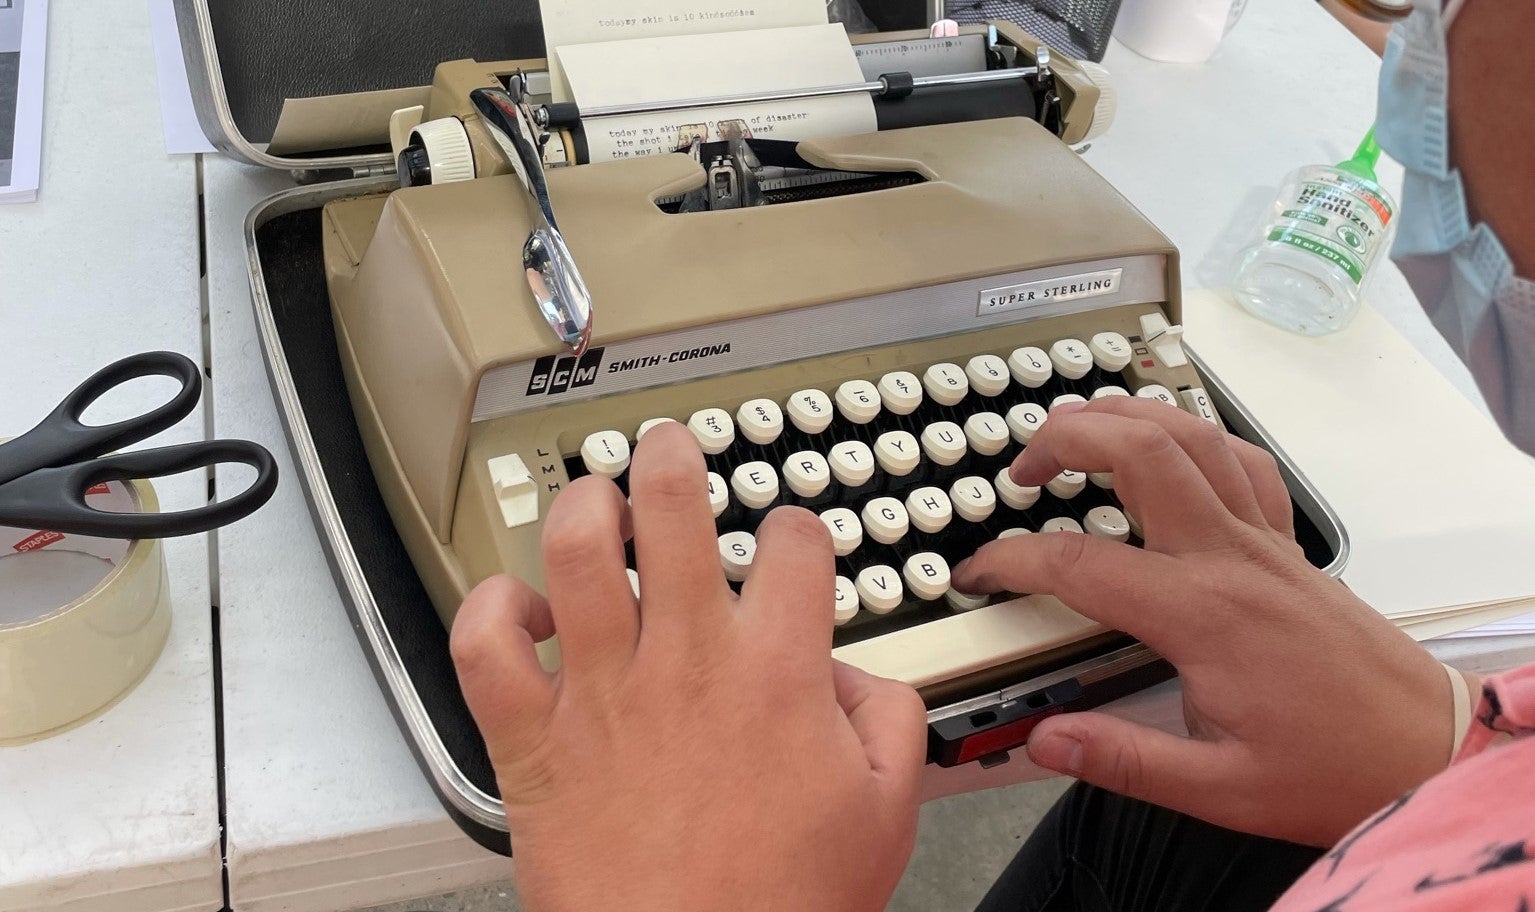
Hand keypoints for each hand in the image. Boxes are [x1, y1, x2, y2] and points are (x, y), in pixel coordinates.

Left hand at [450, 422, 926, 911]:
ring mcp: (601, 694)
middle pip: (670, 506)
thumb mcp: (888, 809)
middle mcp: (684, 661)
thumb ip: (891, 717)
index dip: (794, 528)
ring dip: (580, 507)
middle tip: (666, 449)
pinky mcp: (532, 743)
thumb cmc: (780, 908)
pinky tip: (517, 612)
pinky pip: (483, 647)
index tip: (786, 545)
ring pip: (571, 550)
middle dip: (669, 458)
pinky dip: (488, 612)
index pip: (792, 542)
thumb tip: (854, 674)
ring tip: (592, 502)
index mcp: (775, 670)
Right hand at [952, 397, 1452, 846]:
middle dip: (1068, 437)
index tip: (981, 573)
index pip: (1079, 563)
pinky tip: (1173, 451)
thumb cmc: (1336, 767)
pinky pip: (1244, 464)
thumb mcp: (1219, 788)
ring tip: (1080, 428)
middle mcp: (1233, 559)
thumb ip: (1121, 759)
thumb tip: (1046, 737)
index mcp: (1202, 614)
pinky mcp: (1289, 549)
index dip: (1012, 560)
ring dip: (1129, 416)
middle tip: (1025, 467)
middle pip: (1142, 451)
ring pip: (1195, 437)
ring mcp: (1265, 544)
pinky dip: (1197, 439)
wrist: (1427, 751)